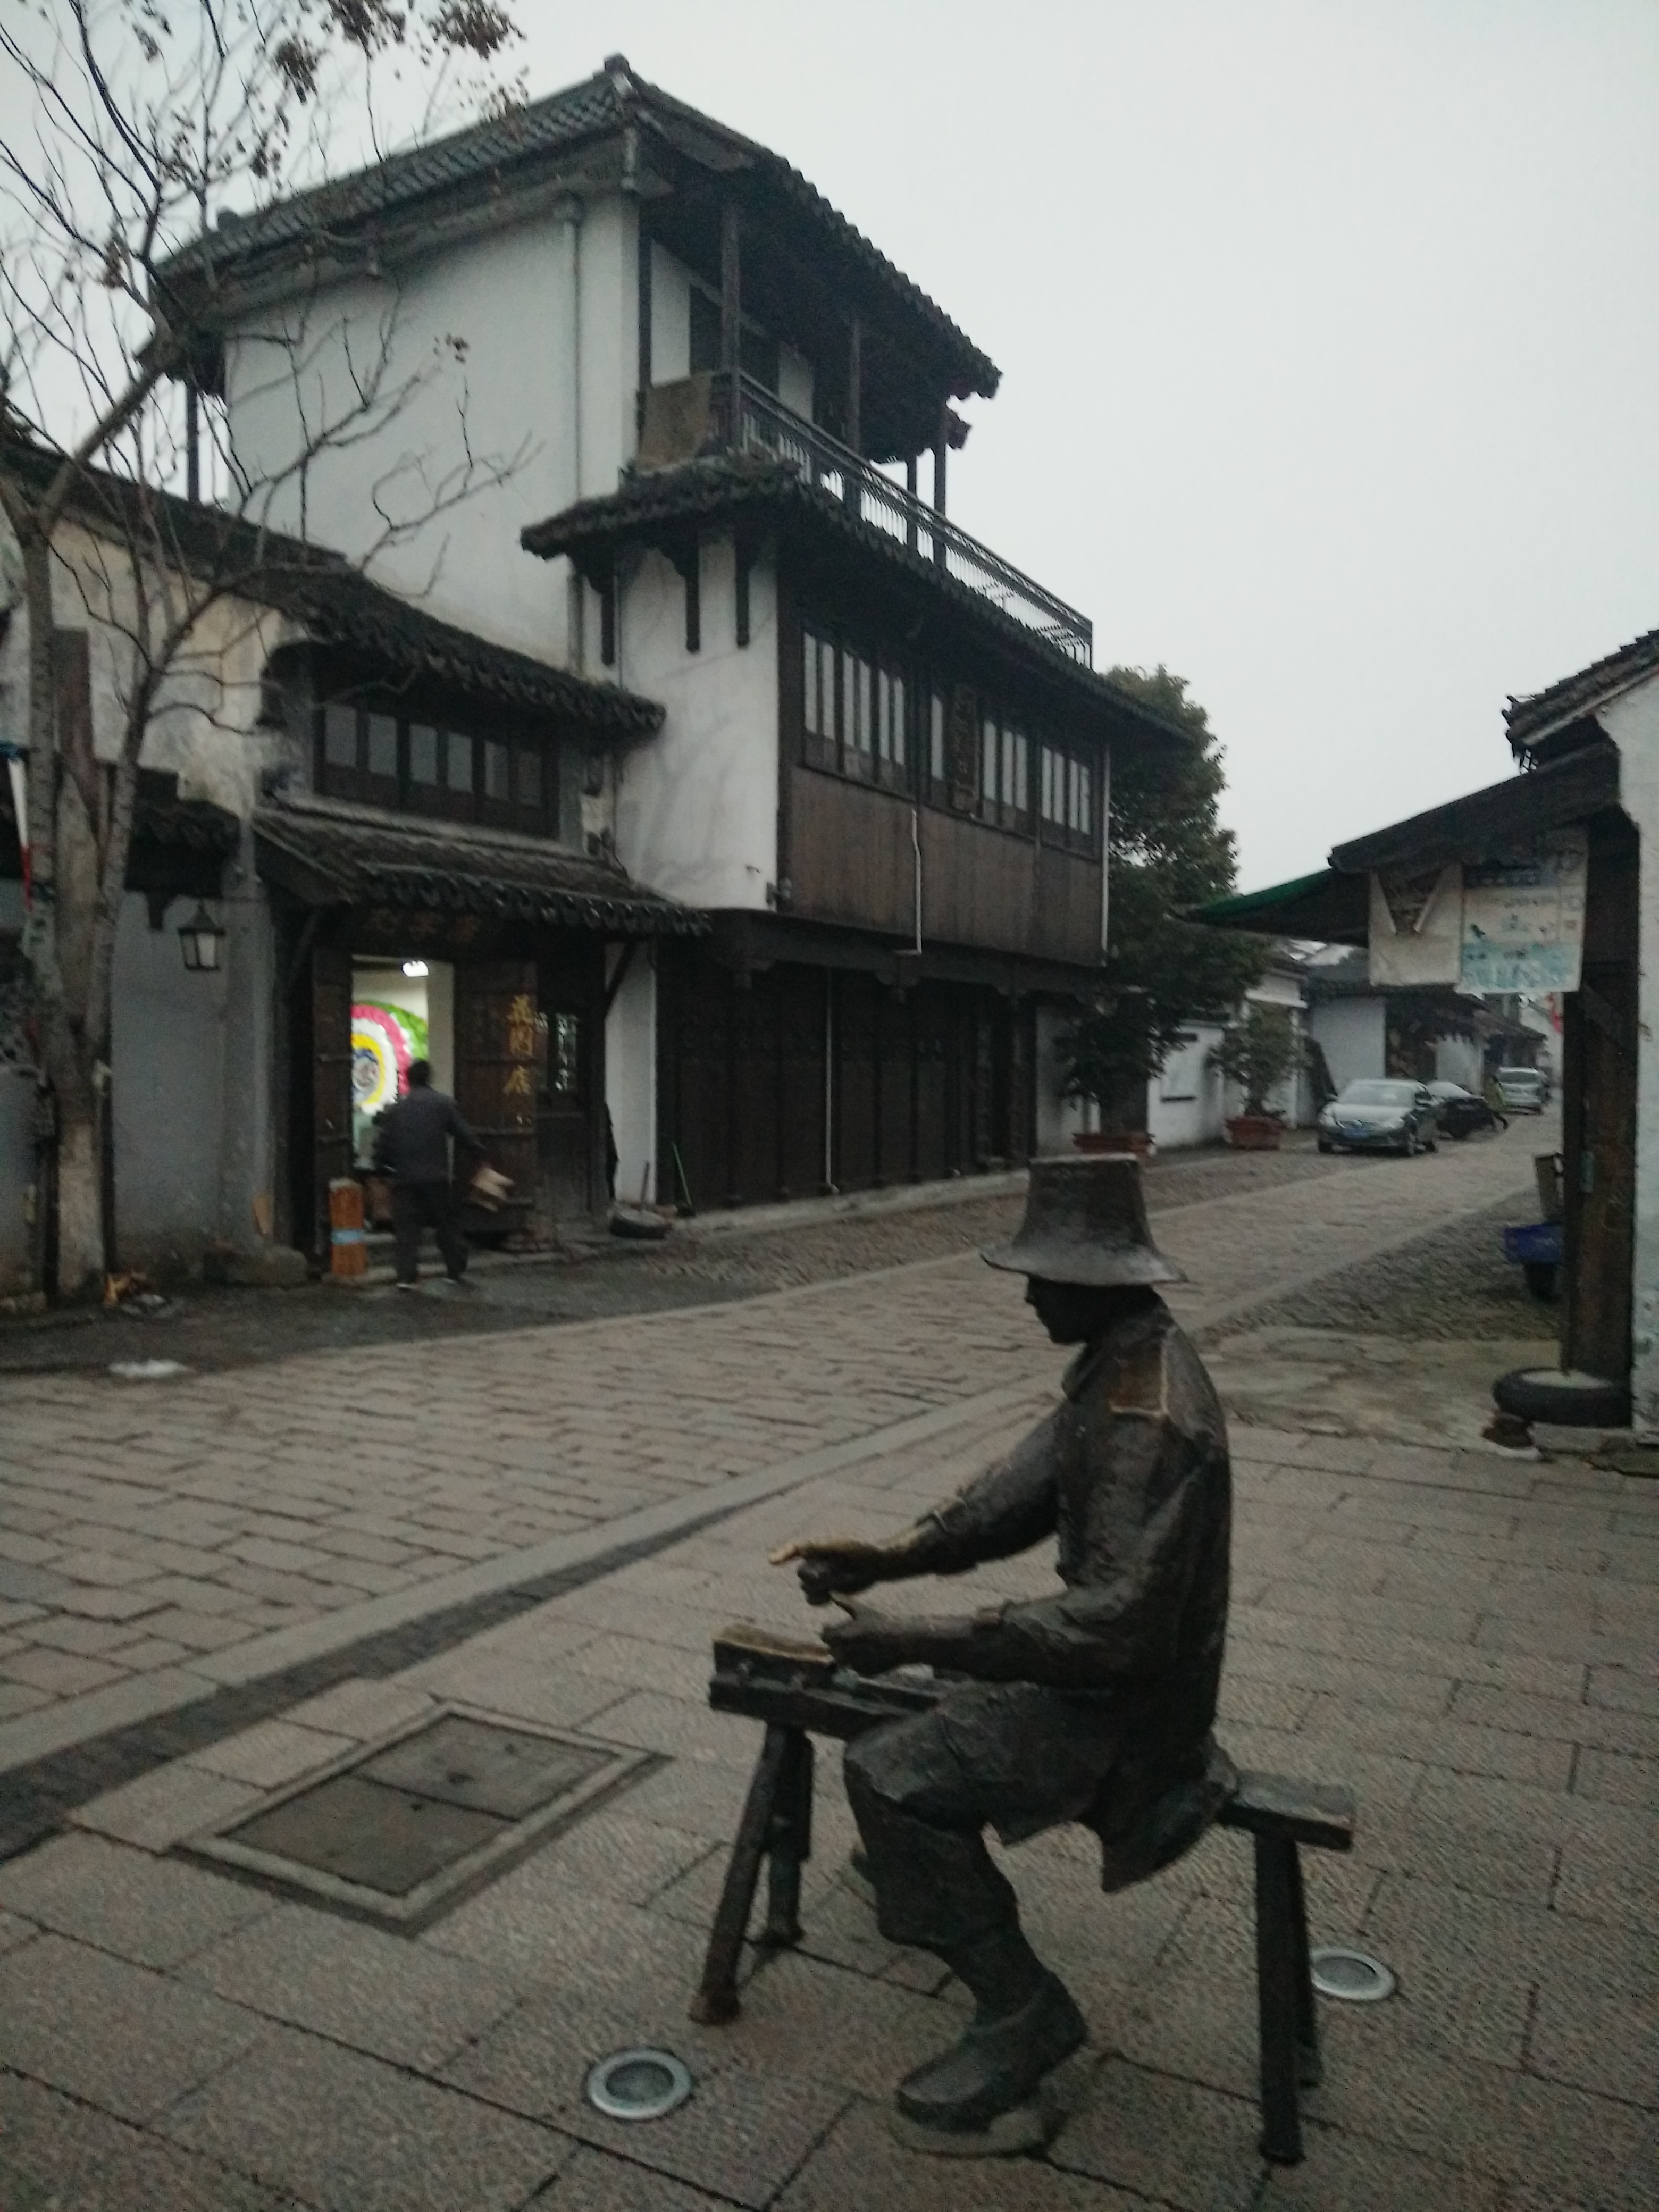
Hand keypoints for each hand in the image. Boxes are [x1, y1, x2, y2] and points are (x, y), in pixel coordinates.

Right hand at [768, 1535, 887, 1606]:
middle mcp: (813, 1562)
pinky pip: (813, 1600)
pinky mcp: (826, 1590)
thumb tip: (800, 1549)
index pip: (793, 1550)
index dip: (782, 1554)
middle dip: (815, 1576)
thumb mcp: (838, 1547)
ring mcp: (819, 1577)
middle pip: (802, 1574)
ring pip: (806, 1589)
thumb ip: (818, 1547)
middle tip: (831, 1572)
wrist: (874, 1564)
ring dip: (820, 1589)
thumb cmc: (859, 1550)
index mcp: (814, 1547)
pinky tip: (832, 1595)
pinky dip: (820, 1600)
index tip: (772, 1561)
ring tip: (837, 1581)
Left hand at [821, 1597, 907, 1674]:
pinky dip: (860, 1662)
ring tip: (863, 1645)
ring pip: (843, 1660)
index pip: (824, 1636)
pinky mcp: (862, 1673)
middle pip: (833, 1649)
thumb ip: (845, 1603)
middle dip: (839, 1643)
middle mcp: (844, 1652)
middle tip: (853, 1636)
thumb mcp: (862, 1611)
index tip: (838, 1628)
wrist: (901, 1642)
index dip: (830, 1631)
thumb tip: (831, 1593)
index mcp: (841, 1636)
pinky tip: (872, 1653)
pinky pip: (855, 1667)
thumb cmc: (881, 1623)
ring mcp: (852, 1664)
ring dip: (849, 1653)